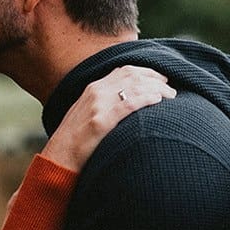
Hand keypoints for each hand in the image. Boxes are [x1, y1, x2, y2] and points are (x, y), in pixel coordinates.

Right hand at [40, 65, 173, 171]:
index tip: (160, 79)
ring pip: (134, 87)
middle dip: (155, 79)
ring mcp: (97, 105)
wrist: (58, 159)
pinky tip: (158, 101)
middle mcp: (95, 91)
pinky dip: (146, 99)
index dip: (145, 72)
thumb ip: (105, 104)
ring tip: (171, 96)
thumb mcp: (88, 115)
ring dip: (157, 89)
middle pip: (132, 75)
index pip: (124, 70)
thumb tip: (127, 103)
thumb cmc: (75, 142)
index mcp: (92, 88)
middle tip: (170, 88)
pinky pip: (128, 104)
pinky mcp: (101, 121)